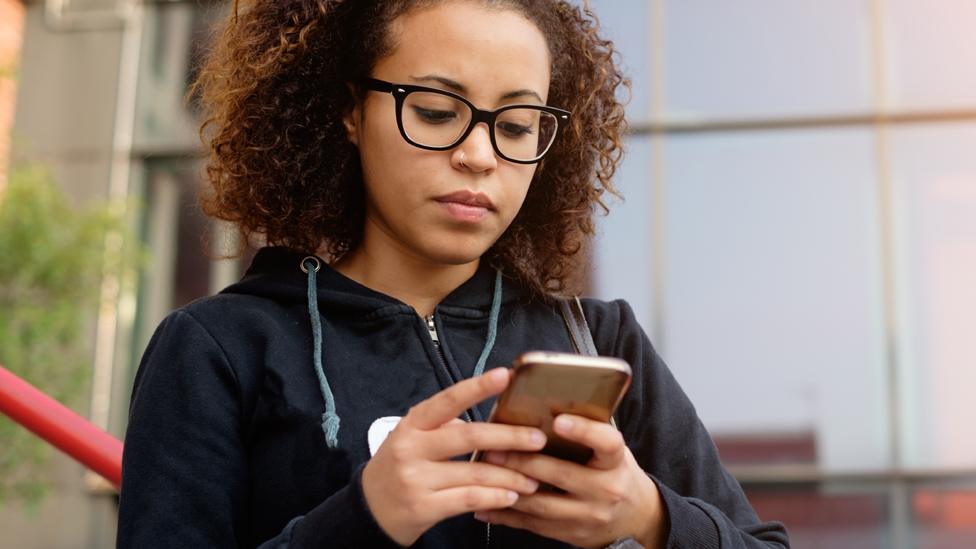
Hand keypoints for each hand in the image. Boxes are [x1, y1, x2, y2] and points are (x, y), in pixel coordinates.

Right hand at [361, 368, 547, 545]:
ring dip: (510, 474)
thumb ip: (446, 426)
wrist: (370, 510)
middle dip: (508, 436)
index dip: (477, 387)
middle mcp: (412, 448)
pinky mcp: (423, 507)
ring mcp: (416, 479)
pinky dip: (494, 497)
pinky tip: (512, 495)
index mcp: (413, 424)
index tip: (504, 376)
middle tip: (539, 438)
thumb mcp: (413, 438)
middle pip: (468, 436)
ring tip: (534, 476)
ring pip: (474, 473)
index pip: (448, 401)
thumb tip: (490, 421)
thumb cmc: (400, 467)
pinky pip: (468, 499)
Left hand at [473, 414, 667, 548]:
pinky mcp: (571, 534)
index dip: (583, 431)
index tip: (559, 420)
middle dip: (523, 461)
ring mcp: (588, 515)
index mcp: (616, 461)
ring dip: (509, 488)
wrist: (635, 517)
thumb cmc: (614, 471)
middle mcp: (605, 490)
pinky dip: (507, 514)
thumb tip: (545, 402)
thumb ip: (586, 431)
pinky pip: (534, 525)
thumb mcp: (611, 449)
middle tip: (493, 448)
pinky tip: (486, 503)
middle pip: (561, 474)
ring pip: (542, 504)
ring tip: (484, 472)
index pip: (606, 442)